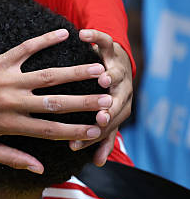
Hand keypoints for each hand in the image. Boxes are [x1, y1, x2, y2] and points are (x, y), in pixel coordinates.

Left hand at [0, 29, 109, 173]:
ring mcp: (5, 80)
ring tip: (98, 70)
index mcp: (8, 125)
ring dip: (75, 72)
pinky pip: (25, 48)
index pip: (49, 131)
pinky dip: (45, 40)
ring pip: (46, 75)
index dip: (76, 131)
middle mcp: (10, 102)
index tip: (97, 131)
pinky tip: (65, 33)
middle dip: (84, 103)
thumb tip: (40, 168)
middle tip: (109, 100)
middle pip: (55, 103)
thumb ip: (11, 158)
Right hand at [71, 29, 132, 165]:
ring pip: (117, 73)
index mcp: (121, 109)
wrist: (115, 67)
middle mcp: (122, 90)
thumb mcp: (106, 118)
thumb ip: (102, 139)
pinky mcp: (111, 50)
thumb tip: (99, 163)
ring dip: (110, 76)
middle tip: (98, 117)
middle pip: (117, 102)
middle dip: (108, 110)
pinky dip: (97, 37)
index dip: (93, 136)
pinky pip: (106, 41)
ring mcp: (117, 69)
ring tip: (101, 78)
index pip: (108, 127)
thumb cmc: (105, 98)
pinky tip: (82, 35)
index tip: (75, 144)